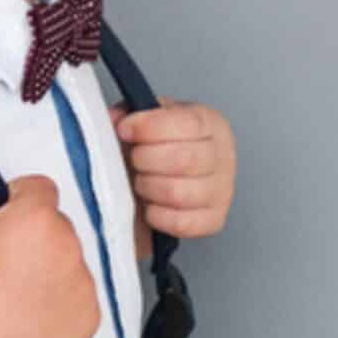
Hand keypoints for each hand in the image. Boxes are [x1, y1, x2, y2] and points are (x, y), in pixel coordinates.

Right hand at [0, 174, 101, 337]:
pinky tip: (27, 316)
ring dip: (48, 271)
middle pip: (55, 227)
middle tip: (1, 262)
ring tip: (12, 294)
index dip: (17, 198)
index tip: (3, 216)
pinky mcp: (88, 316)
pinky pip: (77, 301)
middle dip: (32, 238)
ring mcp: (83, 283)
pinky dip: (58, 306)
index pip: (38, 188)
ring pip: (68, 264)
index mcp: (37, 218)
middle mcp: (69, 245)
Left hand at [112, 97, 236, 240]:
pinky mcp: (214, 220)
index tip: (124, 130)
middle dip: (145, 159)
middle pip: (183, 159)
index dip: (150, 127)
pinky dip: (157, 215)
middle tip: (133, 159)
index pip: (187, 124)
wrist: (173, 177)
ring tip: (141, 181)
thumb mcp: (149, 120)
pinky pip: (181, 223)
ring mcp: (222, 191)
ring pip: (178, 193)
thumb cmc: (162, 146)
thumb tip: (115, 119)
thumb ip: (131, 113)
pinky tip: (150, 204)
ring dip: (148, 187)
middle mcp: (223, 156)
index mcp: (210, 124)